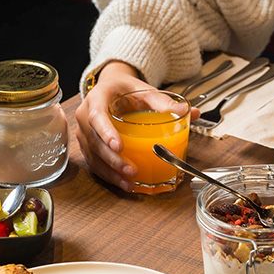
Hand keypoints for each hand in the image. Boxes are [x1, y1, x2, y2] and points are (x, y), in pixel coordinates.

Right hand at [75, 63, 197, 190]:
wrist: (110, 90)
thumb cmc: (125, 90)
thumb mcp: (144, 91)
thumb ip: (164, 101)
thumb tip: (189, 111)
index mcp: (97, 98)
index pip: (97, 116)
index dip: (106, 133)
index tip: (119, 146)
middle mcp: (85, 116)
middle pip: (95, 142)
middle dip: (113, 160)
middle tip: (131, 170)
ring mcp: (84, 133)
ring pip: (94, 156)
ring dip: (111, 172)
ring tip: (129, 182)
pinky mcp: (87, 146)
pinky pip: (95, 163)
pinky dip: (109, 175)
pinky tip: (124, 183)